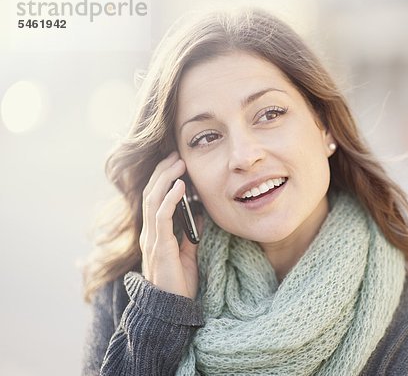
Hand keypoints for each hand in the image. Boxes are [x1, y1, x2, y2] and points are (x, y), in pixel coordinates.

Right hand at [139, 151, 202, 298]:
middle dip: (163, 172)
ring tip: (178, 163)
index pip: (155, 199)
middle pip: (151, 194)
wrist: (173, 310)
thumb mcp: (188, 253)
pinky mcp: (159, 247)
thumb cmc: (179, 283)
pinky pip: (161, 217)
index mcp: (155, 233)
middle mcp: (149, 233)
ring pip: (153, 200)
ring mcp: (152, 239)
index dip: (163, 179)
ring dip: (166, 179)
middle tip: (176, 155)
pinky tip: (180, 186)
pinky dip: (169, 198)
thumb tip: (200, 213)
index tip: (176, 162)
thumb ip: (190, 234)